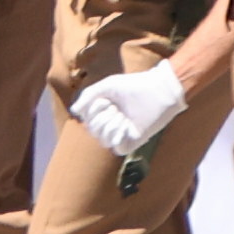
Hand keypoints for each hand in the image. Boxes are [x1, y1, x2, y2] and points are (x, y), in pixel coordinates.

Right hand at [71, 65, 186, 161]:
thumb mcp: (107, 86)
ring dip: (109, 127)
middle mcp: (113, 123)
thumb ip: (88, 95)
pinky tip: (125, 126)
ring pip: (103, 140)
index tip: (105, 101)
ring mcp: (124, 133)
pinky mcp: (135, 140)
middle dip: (101, 119)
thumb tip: (74, 110)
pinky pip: (117, 148)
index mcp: (105, 112)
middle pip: (93, 131)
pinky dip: (117, 137)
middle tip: (116, 108)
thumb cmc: (135, 85)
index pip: (87, 120)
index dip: (92, 112)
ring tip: (121, 116)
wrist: (159, 89)